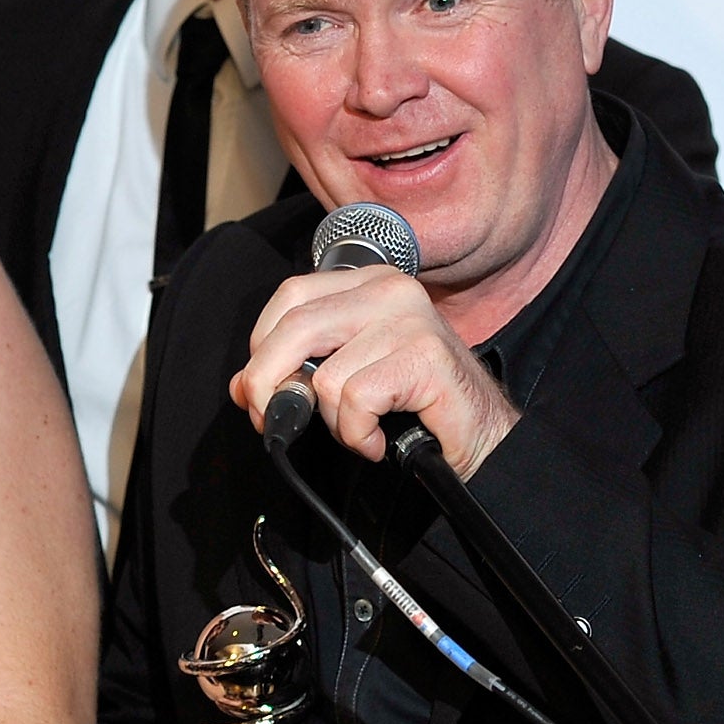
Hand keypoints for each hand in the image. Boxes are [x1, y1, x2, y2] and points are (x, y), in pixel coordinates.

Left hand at [231, 264, 519, 475]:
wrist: (482, 438)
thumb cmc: (416, 407)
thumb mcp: (348, 379)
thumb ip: (296, 372)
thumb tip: (242, 385)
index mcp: (370, 282)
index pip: (290, 296)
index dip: (262, 347)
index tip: (261, 391)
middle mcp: (391, 289)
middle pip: (294, 326)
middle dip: (270, 384)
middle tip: (278, 422)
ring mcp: (410, 318)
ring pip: (325, 375)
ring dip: (333, 421)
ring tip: (363, 430)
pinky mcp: (424, 355)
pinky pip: (355, 399)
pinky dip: (358, 435)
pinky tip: (380, 442)